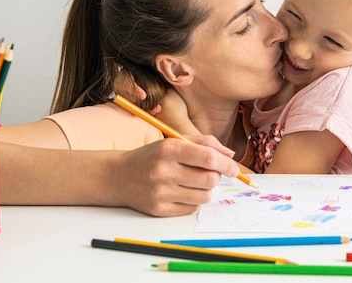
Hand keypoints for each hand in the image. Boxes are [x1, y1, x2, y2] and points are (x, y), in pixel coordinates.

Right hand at [107, 135, 238, 216]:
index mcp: (169, 149)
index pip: (208, 158)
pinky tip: (181, 192)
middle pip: (209, 179)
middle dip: (215, 177)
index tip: (234, 169)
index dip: (226, 164)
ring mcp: (160, 192)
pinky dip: (192, 200)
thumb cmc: (152, 157)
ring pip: (203, 196)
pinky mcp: (159, 209)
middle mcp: (164, 170)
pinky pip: (191, 208)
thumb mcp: (174, 141)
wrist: (118, 176)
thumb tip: (229, 154)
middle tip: (208, 173)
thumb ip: (204, 143)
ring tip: (192, 182)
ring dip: (204, 190)